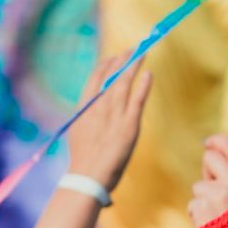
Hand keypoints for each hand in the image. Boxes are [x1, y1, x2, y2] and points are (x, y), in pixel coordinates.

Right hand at [65, 53, 152, 192]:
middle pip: (110, 77)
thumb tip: (92, 113)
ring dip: (133, 65)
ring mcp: (113, 115)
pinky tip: (148, 74)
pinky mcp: (128, 125)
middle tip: (132, 49)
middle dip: (121, 60)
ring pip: (124, 83)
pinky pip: (138, 99)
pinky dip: (143, 85)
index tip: (112, 57)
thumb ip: (87, 120)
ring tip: (142, 52)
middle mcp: (97, 108)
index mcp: (83, 111)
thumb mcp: (79, 136)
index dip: (104, 66)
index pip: (93, 80)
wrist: (87, 178)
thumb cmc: (83, 162)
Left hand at [188, 136, 227, 227]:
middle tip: (212, 191)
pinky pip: (193, 204)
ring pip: (199, 186)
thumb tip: (213, 161)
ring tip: (217, 220)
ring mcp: (220, 195)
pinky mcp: (204, 207)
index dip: (218, 141)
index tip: (208, 142)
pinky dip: (197, 215)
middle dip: (206, 172)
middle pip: (210, 159)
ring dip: (202, 202)